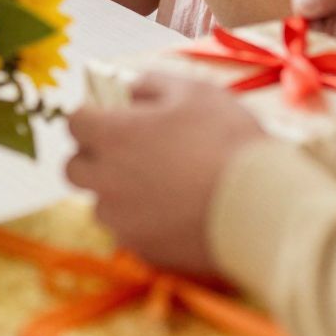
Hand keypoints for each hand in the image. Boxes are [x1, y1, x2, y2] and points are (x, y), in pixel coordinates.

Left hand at [66, 73, 267, 274]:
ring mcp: (122, 220)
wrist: (260, 207)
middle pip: (75, 167)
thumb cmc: (227, 141)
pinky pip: (128, 233)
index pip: (75, 122)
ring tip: (160, 186)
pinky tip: (175, 213)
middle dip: (94, 158)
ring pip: (100, 204)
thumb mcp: (194, 92)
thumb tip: (130, 91)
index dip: (92, 117)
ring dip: (117, 193)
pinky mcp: (143, 250)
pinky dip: (141, 222)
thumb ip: (152, 84)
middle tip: (130, 152)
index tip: (113, 117)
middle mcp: (106, 180)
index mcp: (113, 136)